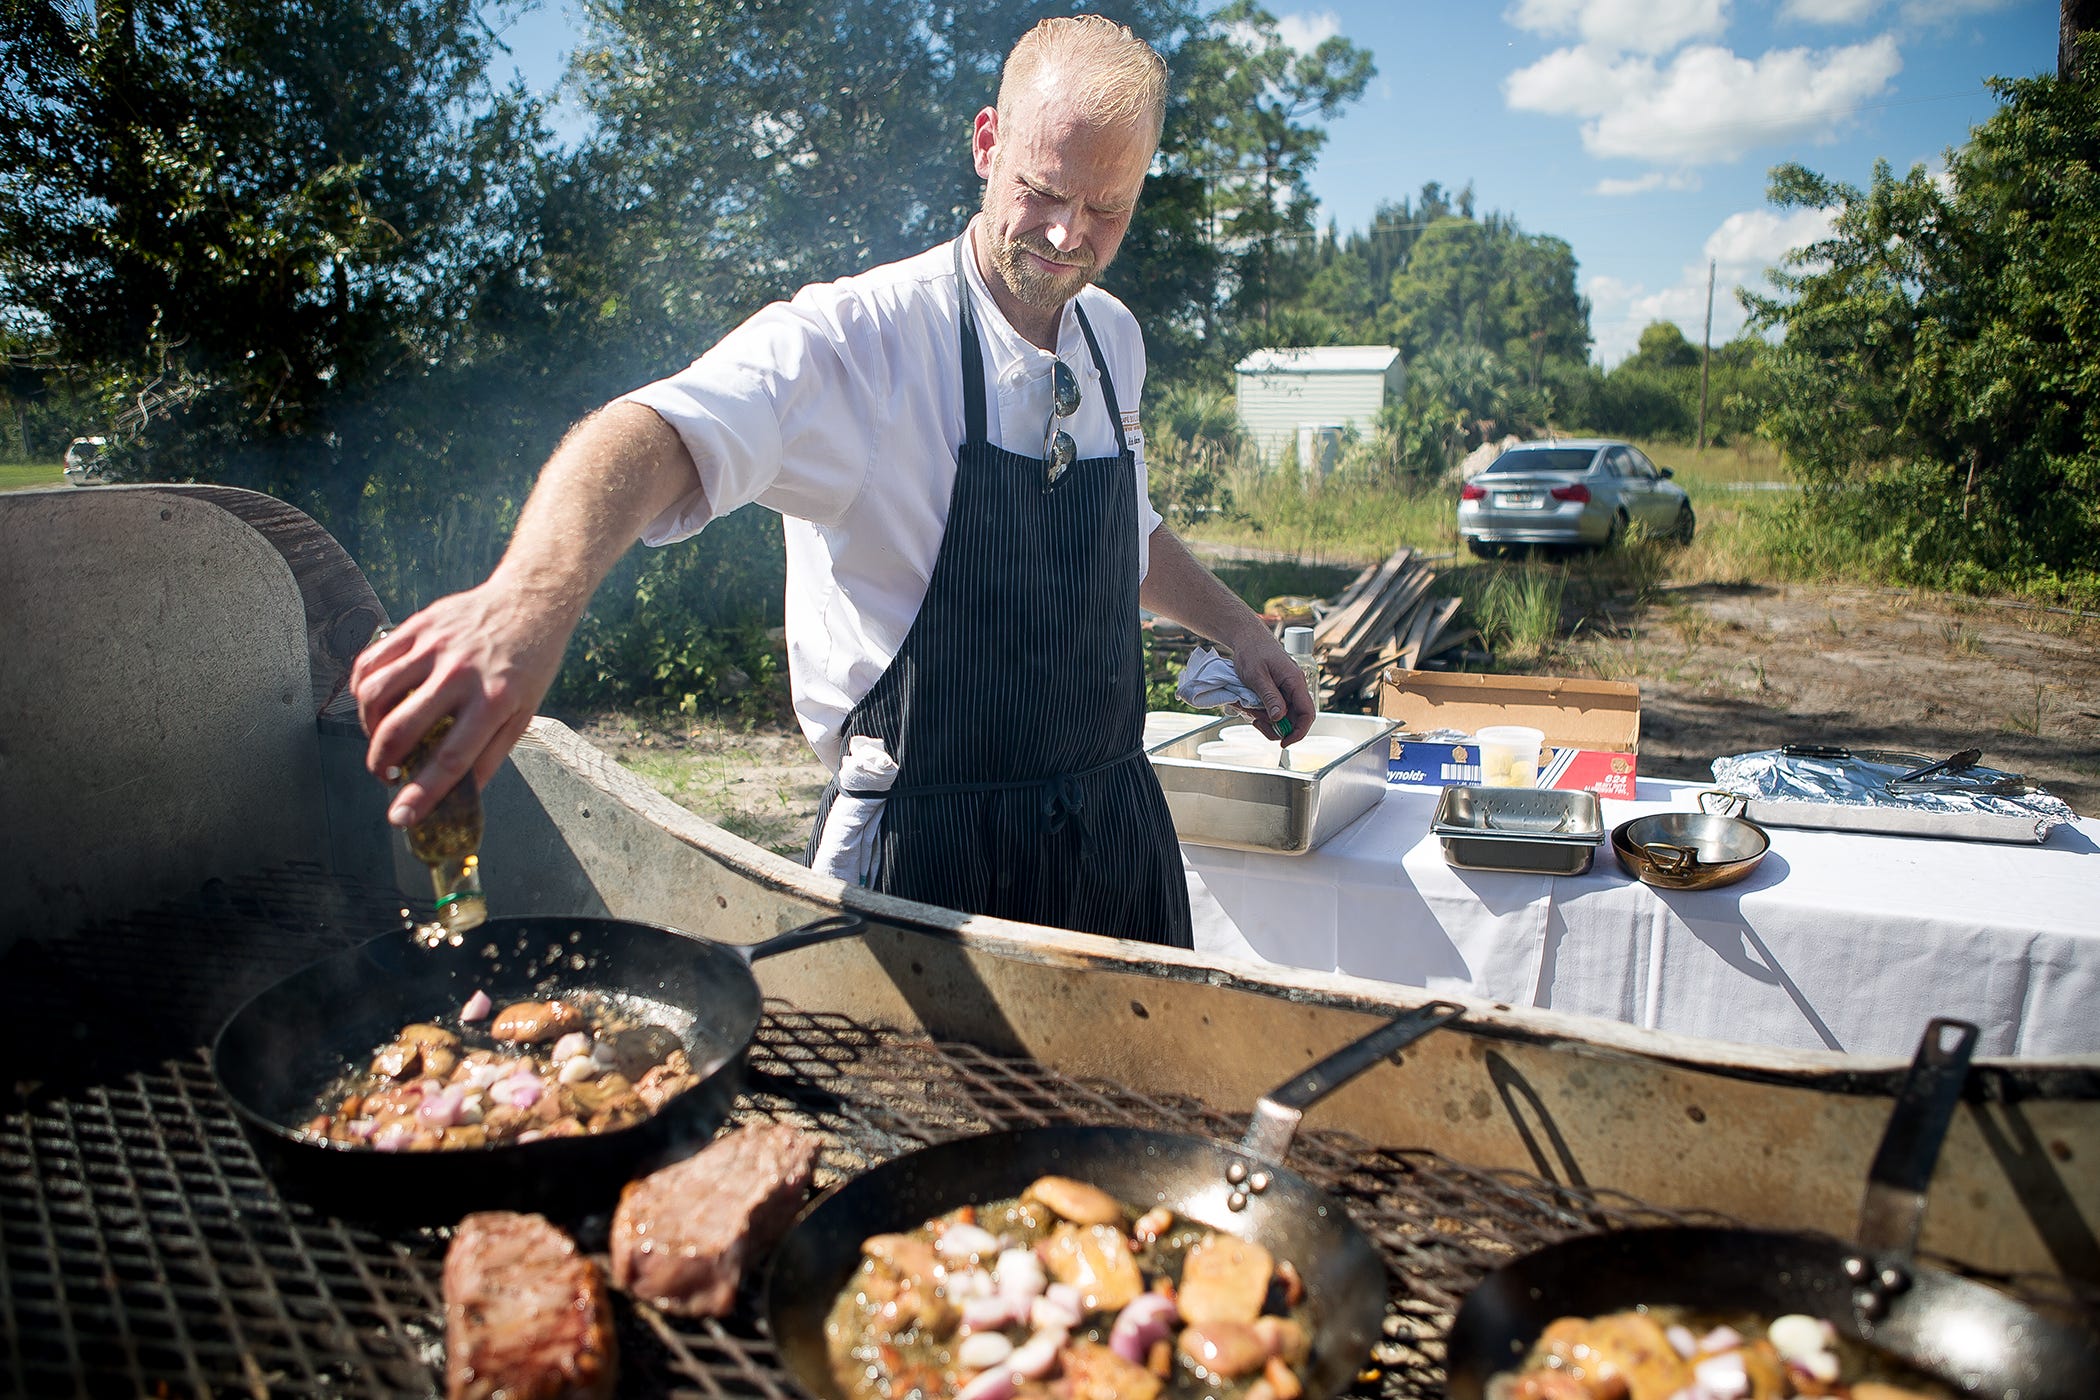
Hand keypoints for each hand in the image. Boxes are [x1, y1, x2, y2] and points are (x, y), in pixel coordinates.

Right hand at [349, 580, 578, 825]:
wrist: (529, 603)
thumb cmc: (529, 663)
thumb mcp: (524, 715)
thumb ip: (490, 756)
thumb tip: (461, 796)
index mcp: (494, 701)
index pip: (450, 758)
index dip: (421, 794)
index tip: (400, 817)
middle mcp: (460, 673)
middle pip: (401, 728)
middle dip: (381, 764)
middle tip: (384, 776)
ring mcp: (434, 647)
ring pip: (375, 693)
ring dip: (368, 727)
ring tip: (380, 740)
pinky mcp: (416, 627)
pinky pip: (371, 661)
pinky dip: (361, 689)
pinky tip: (372, 704)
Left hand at [1222, 623, 1315, 744]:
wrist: (1247, 637)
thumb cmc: (1252, 651)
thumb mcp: (1256, 676)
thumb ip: (1269, 696)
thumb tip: (1279, 718)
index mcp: (1295, 682)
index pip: (1307, 713)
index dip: (1298, 732)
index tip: (1284, 742)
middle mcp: (1294, 687)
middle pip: (1294, 719)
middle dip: (1276, 727)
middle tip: (1256, 721)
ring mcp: (1286, 690)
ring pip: (1282, 716)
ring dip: (1266, 719)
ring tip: (1248, 709)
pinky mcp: (1278, 691)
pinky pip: (1274, 709)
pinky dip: (1262, 712)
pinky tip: (1249, 705)